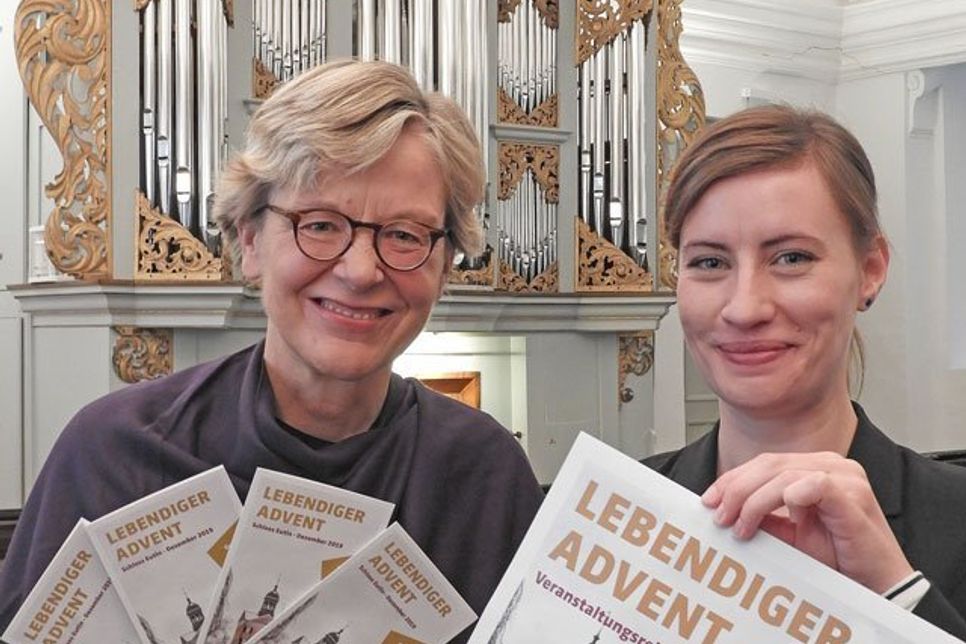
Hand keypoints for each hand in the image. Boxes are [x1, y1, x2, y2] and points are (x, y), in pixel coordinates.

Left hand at [701, 451, 912, 593]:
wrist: (877, 584)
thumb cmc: (840, 558)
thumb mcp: (791, 535)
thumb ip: (765, 517)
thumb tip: (725, 508)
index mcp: (815, 467)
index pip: (764, 463)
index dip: (733, 479)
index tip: (709, 500)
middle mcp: (831, 465)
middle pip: (769, 465)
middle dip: (736, 490)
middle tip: (718, 516)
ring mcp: (845, 477)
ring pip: (784, 475)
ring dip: (755, 501)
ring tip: (740, 527)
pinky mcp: (854, 495)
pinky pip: (817, 484)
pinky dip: (793, 495)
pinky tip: (784, 514)